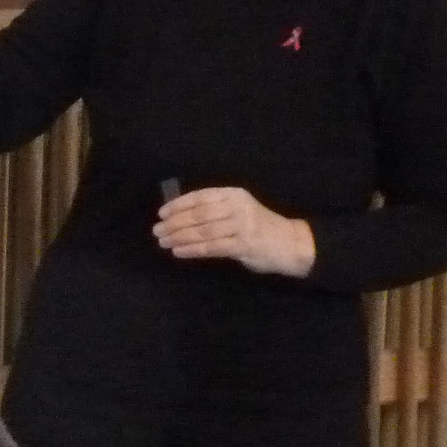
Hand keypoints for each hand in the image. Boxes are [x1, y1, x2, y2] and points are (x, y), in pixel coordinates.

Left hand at [153, 187, 315, 277]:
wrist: (289, 243)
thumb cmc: (257, 226)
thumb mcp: (237, 210)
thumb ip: (214, 210)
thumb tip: (179, 216)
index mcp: (233, 194)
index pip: (200, 197)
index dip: (178, 205)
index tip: (162, 214)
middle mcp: (237, 206)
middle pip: (198, 214)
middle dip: (174, 223)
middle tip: (157, 231)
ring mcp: (241, 225)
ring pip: (203, 231)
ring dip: (179, 237)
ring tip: (164, 242)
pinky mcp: (243, 245)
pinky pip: (211, 247)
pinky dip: (192, 250)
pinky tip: (179, 252)